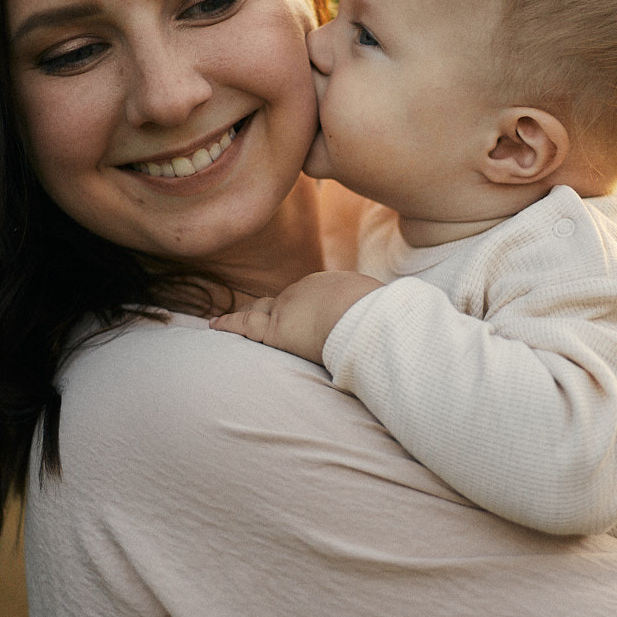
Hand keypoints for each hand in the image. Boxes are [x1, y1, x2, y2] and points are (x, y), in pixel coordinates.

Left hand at [211, 270, 382, 363]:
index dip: (303, 304)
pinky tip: (213, 325)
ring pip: (259, 311)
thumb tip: (402, 320)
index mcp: (332, 286)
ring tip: (228, 320)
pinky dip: (228, 324)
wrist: (363, 317)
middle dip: (270, 306)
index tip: (302, 311)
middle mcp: (306, 292)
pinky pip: (244, 326)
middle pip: (282, 299)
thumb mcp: (383, 310)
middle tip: (261, 309)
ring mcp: (287, 307)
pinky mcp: (274, 330)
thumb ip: (381, 316)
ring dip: (245, 316)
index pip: (311, 296)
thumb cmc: (380, 318)